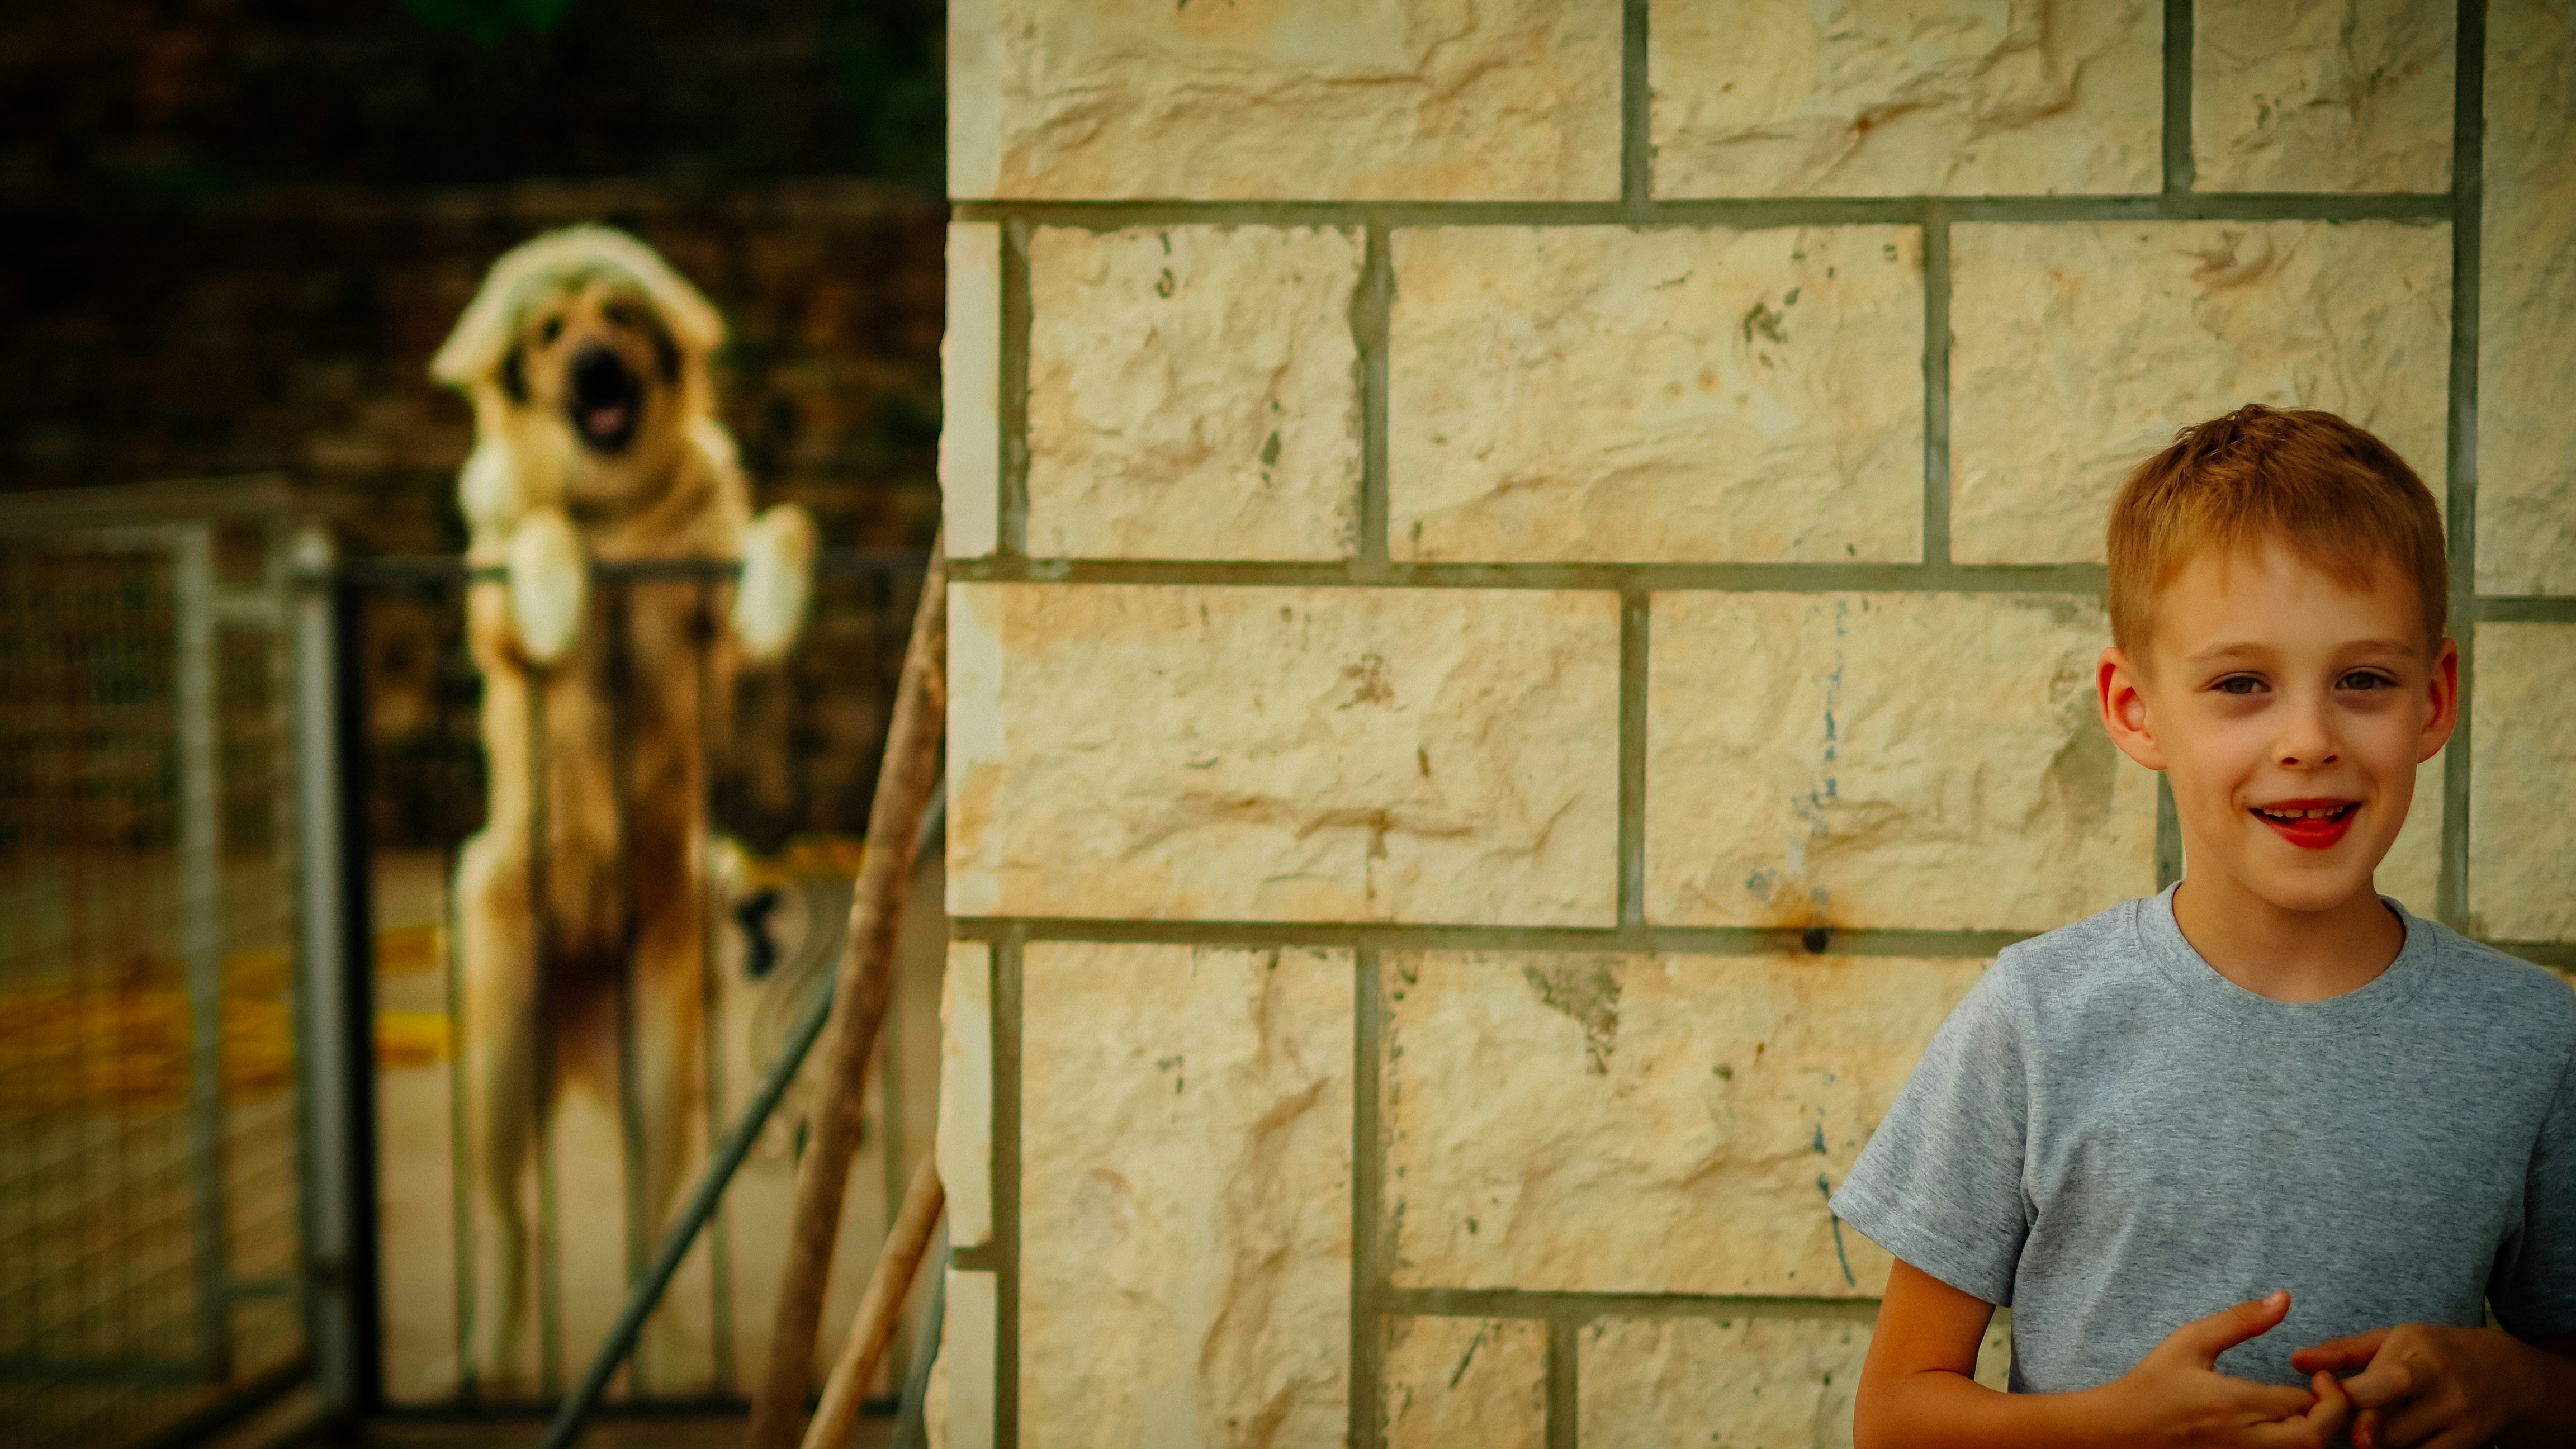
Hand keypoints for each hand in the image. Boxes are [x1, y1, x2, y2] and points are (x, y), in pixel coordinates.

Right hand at [2102, 1290, 2352, 1446]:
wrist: (2122, 1430)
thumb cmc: (2155, 1383)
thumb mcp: (2191, 1341)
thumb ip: (2240, 1321)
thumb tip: (2284, 1298)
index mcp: (2234, 1404)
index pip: (2303, 1403)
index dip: (2325, 1388)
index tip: (2316, 1372)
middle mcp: (2245, 1438)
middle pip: (2314, 1437)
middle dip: (2332, 1415)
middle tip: (2324, 1393)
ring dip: (2315, 1429)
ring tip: (2308, 1407)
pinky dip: (2296, 1440)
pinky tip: (2288, 1423)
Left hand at [2292, 1323, 2520, 1448]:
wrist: (2504, 1374)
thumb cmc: (2432, 1353)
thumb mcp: (2391, 1340)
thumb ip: (2341, 1352)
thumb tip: (2295, 1361)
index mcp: (2416, 1350)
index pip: (2375, 1383)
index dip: (2344, 1398)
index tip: (2324, 1398)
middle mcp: (2440, 1383)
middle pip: (2387, 1419)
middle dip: (2357, 1427)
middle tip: (2344, 1424)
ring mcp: (2457, 1416)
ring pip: (2398, 1445)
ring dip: (2374, 1442)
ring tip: (2367, 1429)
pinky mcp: (2467, 1443)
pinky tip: (2390, 1440)